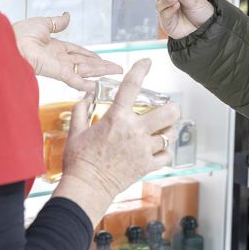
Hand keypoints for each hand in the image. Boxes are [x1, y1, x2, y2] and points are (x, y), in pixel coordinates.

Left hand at [13, 13, 122, 91]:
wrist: (8, 42)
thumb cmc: (19, 33)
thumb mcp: (43, 23)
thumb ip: (58, 22)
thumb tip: (68, 16)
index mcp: (55, 47)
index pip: (77, 52)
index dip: (91, 55)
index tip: (102, 58)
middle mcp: (59, 58)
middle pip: (85, 62)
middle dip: (102, 65)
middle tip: (116, 68)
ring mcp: (59, 66)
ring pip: (84, 70)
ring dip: (100, 72)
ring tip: (115, 73)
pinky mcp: (56, 72)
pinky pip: (74, 78)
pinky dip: (84, 83)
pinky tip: (96, 86)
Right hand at [54, 59, 179, 225]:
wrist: (86, 187)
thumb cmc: (79, 160)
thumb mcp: (76, 131)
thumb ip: (81, 110)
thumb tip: (85, 96)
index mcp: (117, 118)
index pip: (131, 86)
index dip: (141, 69)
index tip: (147, 62)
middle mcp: (134, 131)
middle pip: (169, 112)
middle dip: (172, 108)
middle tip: (169, 109)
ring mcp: (143, 149)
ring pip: (170, 134)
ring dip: (168, 131)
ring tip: (163, 130)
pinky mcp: (147, 166)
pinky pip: (166, 156)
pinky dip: (165, 152)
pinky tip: (158, 150)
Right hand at [155, 0, 214, 39]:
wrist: (207, 28)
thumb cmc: (202, 12)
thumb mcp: (195, 1)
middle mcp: (170, 1)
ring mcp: (167, 12)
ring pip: (158, 4)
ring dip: (166, 1)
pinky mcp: (167, 23)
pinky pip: (163, 15)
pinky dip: (168, 9)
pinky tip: (176, 6)